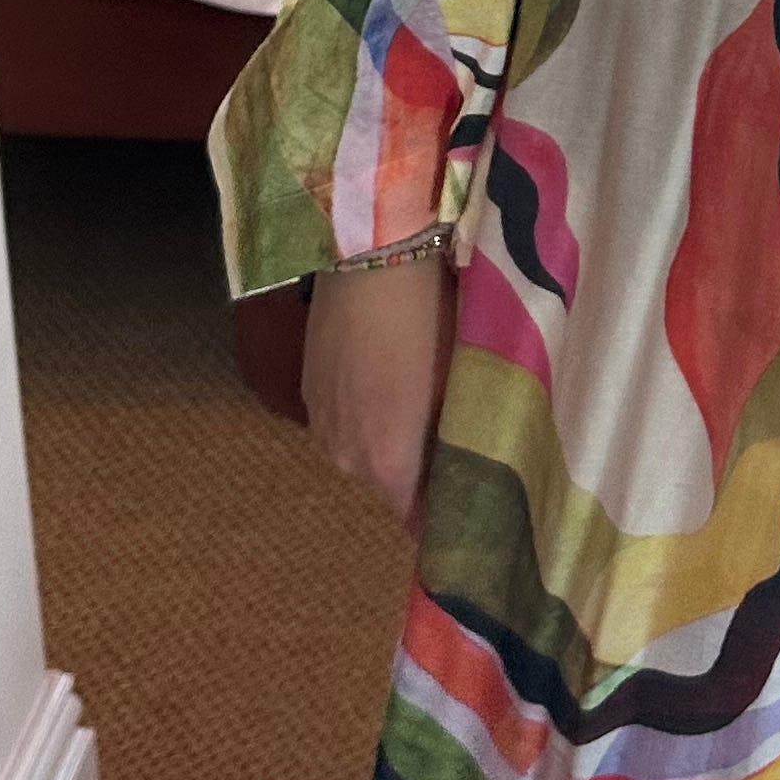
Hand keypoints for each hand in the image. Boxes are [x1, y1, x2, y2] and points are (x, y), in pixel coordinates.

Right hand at [301, 256, 457, 530]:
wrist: (369, 260)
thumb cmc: (429, 323)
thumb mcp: (456, 388)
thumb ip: (455, 445)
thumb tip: (465, 475)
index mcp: (388, 466)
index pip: (418, 519)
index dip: (446, 513)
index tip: (472, 500)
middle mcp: (346, 459)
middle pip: (391, 484)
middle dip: (420, 469)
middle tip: (455, 435)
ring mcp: (320, 426)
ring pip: (364, 452)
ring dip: (390, 440)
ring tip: (420, 401)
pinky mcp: (307, 392)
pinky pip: (344, 422)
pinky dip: (365, 413)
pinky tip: (386, 376)